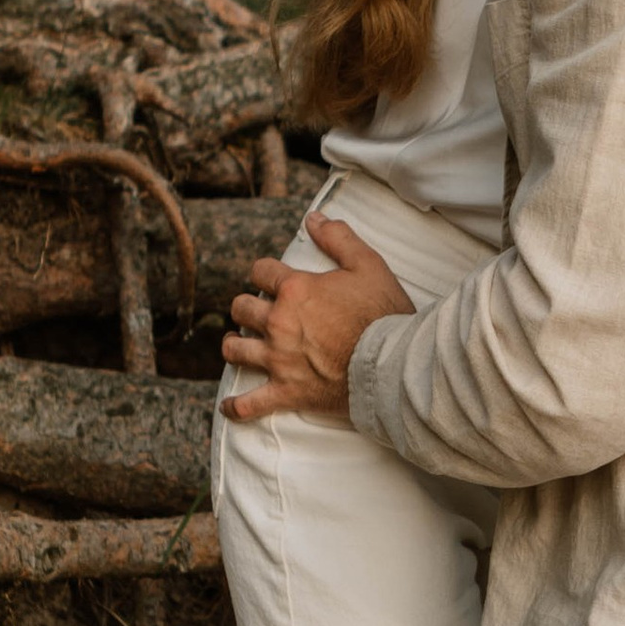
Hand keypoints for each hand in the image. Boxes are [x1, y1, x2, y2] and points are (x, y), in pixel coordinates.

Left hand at [221, 216, 412, 420]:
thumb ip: (338, 237)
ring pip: (235, 350)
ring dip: (235, 345)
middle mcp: (279, 323)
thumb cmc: (385, 315)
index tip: (272, 279)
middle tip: (258, 312)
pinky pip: (250, 404)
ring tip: (239, 344)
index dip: (265, 272)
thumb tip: (313, 218)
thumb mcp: (368, 265)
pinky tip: (230, 406)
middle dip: (247, 307)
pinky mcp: (287, 392)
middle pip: (241, 308)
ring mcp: (279, 360)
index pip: (261, 271)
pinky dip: (237, 407)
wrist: (394, 365)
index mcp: (295, 290)